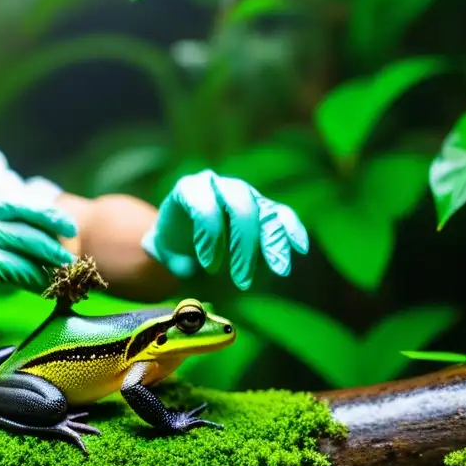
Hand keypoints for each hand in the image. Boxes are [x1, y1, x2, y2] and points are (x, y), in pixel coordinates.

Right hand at [0, 200, 77, 352]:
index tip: (65, 226)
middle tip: (71, 256)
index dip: (43, 215)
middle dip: (50, 240)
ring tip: (61, 274)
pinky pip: (3, 267)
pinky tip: (39, 286)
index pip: (15, 206)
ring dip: (43, 261)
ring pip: (16, 247)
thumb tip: (18, 253)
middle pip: (21, 225)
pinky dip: (25, 277)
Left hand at [140, 169, 308, 289]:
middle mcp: (218, 185)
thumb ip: (174, 260)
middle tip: (241, 280)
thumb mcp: (165, 253)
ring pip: (263, 211)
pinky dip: (291, 229)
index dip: (208, 233)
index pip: (203, 203)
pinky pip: (281, 214)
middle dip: (243, 243)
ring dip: (272, 242)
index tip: (208, 265)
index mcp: (189, 189)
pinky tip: (300, 248)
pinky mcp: (263, 207)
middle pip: (239, 205)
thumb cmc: (172, 246)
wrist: (182, 241)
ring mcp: (242, 194)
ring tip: (279, 271)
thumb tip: (189, 268)